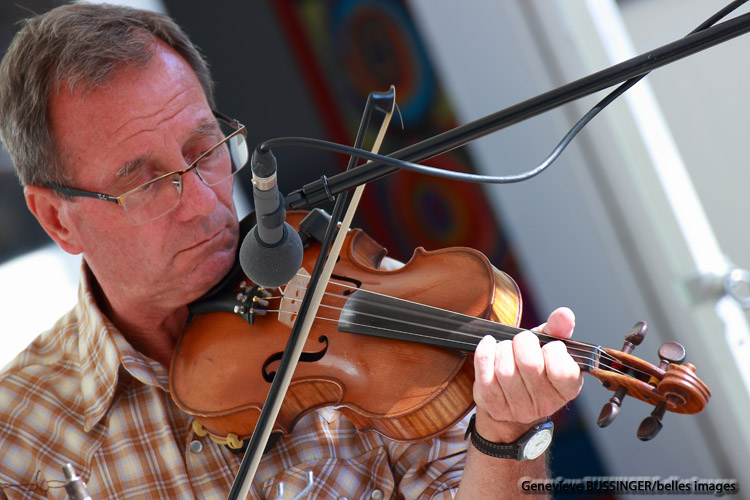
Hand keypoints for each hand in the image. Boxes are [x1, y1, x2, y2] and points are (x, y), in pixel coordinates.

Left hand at [472, 307, 582, 441]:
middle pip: (529, 364)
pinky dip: (485, 351)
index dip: (553, 350)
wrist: (510, 401)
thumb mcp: (549, 347)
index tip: (548, 346)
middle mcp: (544, 404)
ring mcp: (517, 408)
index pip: (563, 370)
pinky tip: (489, 345)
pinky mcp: (492, 404)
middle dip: (523, 342)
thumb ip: (559, 329)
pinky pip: (485, 371)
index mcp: (566, 390)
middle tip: (523, 341)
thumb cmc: (534, 367)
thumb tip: (564, 314)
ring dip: (503, 348)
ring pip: (505, 369)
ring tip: (507, 348)